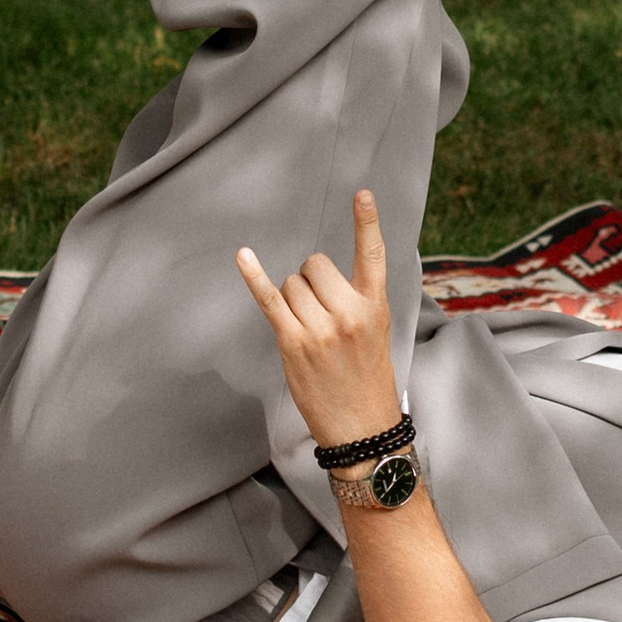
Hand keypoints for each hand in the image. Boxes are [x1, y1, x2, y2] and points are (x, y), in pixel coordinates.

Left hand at [235, 187, 398, 450]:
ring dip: (292, 300)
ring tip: (309, 331)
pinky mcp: (293, 343)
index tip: (361, 193)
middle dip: (310, 281)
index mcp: (375, 306)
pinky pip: (270, 299)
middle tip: (319, 313)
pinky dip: (254, 276)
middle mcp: (349, 312)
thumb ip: (356, 301)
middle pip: (314, 265)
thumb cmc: (367, 379)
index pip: (373, 255)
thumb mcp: (378, 333)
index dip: (367, 222)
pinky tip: (243, 256)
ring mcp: (320, 328)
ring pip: (291, 284)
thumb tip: (316, 275)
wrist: (362, 428)